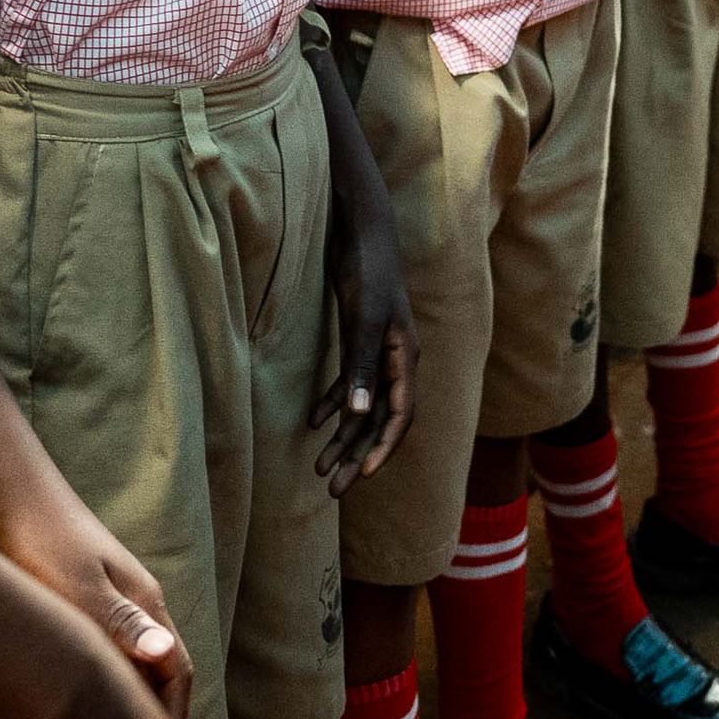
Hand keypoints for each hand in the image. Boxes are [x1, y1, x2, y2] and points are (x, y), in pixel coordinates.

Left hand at [0, 482, 196, 718]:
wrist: (15, 493)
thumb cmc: (39, 543)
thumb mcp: (79, 588)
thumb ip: (120, 624)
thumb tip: (166, 657)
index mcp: (146, 605)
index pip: (176, 673)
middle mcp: (141, 604)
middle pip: (164, 671)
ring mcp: (118, 600)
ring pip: (138, 663)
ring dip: (137, 703)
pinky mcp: (91, 598)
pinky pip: (114, 653)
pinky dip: (112, 685)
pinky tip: (89, 701)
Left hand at [313, 150, 418, 488]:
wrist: (361, 229)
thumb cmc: (367, 269)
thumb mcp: (364, 317)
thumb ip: (361, 365)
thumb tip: (356, 415)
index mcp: (405, 356)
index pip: (400, 414)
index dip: (382, 447)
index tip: (361, 476)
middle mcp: (396, 359)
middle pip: (379, 419)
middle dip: (357, 455)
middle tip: (332, 489)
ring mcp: (377, 350)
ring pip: (363, 406)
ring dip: (343, 438)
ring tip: (319, 468)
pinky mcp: (358, 339)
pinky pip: (349, 383)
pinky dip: (332, 404)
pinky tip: (313, 422)